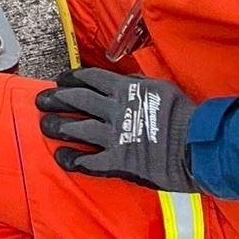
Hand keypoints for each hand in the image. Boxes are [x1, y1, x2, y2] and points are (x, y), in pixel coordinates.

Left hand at [36, 68, 197, 192]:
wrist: (197, 146)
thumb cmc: (184, 115)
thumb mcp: (160, 87)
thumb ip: (137, 84)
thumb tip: (123, 80)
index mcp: (125, 89)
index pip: (91, 78)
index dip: (72, 77)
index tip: (60, 79)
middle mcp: (115, 109)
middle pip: (78, 99)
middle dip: (57, 98)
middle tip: (42, 100)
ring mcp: (115, 136)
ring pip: (78, 127)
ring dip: (59, 126)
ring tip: (45, 125)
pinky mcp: (119, 161)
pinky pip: (90, 160)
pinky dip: (74, 158)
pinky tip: (62, 157)